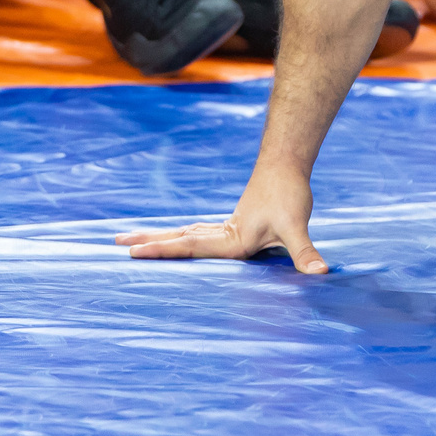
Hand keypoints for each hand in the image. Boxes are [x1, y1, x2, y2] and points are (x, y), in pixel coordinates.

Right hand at [118, 163, 325, 273]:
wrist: (286, 162)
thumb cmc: (289, 194)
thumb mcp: (296, 226)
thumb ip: (304, 252)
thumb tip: (320, 273)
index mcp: (230, 239)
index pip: (188, 247)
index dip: (161, 250)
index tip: (133, 252)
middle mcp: (222, 233)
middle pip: (178, 237)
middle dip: (148, 241)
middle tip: (115, 243)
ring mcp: (225, 227)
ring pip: (185, 233)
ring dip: (160, 237)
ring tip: (132, 239)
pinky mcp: (233, 223)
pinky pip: (198, 233)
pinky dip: (181, 236)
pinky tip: (178, 238)